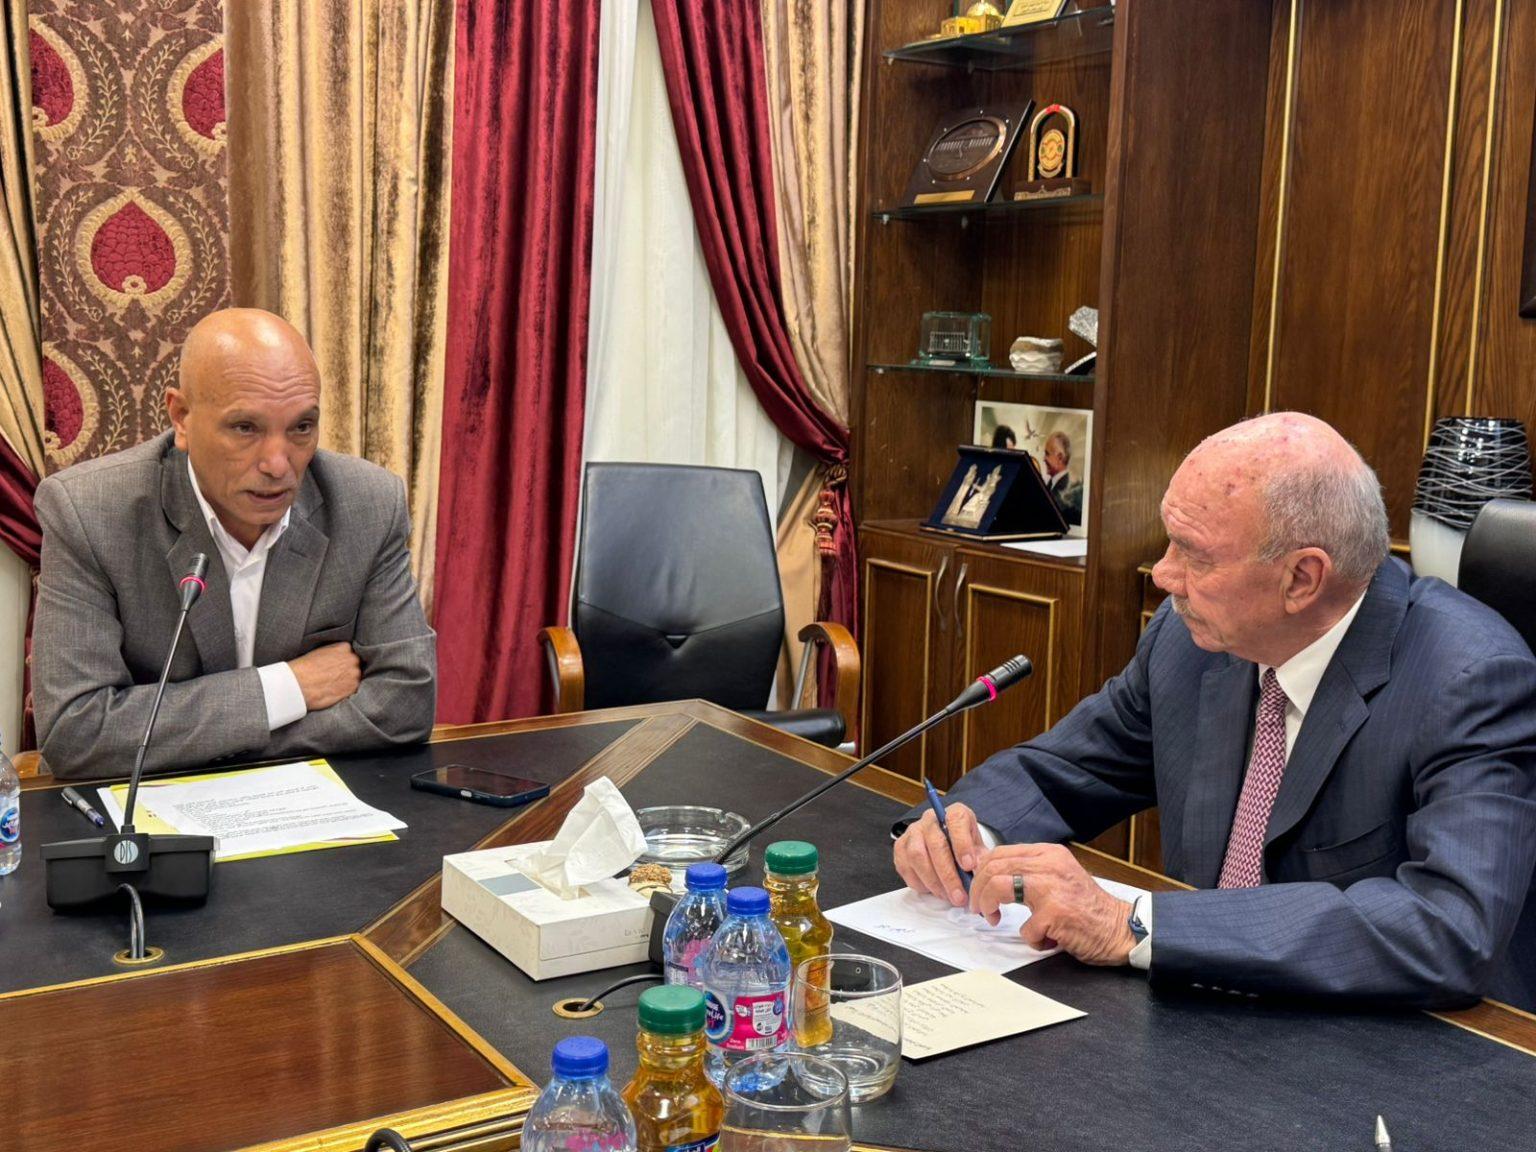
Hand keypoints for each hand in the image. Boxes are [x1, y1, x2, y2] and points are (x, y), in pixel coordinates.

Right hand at [288, 642, 361, 710]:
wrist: (299, 685)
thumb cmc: (304, 668)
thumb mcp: (319, 651)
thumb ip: (334, 653)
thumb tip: (338, 658)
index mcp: (344, 647)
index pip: (349, 652)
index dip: (341, 660)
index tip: (334, 665)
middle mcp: (352, 659)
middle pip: (353, 664)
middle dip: (346, 669)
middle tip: (333, 675)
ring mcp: (354, 674)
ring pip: (354, 676)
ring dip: (346, 680)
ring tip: (332, 684)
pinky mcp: (353, 688)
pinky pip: (353, 688)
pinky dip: (345, 690)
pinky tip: (334, 690)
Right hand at [892, 802, 980, 906]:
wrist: (948, 845)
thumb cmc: (964, 847)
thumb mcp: (978, 849)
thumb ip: (980, 859)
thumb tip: (979, 872)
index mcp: (954, 814)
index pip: (956, 821)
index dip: (962, 843)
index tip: (969, 866)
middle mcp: (931, 819)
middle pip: (935, 844)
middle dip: (948, 874)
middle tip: (959, 896)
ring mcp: (913, 832)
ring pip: (917, 856)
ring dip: (933, 882)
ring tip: (947, 896)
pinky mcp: (900, 847)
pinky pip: (905, 867)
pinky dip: (920, 883)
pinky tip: (934, 891)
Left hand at [970, 842, 1134, 965]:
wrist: (1120, 928)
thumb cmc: (1086, 907)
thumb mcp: (1058, 877)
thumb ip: (1029, 871)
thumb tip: (987, 872)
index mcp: (1049, 853)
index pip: (999, 853)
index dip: (981, 873)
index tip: (979, 889)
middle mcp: (1049, 864)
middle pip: (993, 868)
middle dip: (977, 891)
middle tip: (978, 908)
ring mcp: (1052, 888)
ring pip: (998, 888)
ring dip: (988, 906)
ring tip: (993, 919)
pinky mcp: (1055, 913)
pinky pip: (1024, 928)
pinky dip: (1031, 939)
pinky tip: (1046, 940)